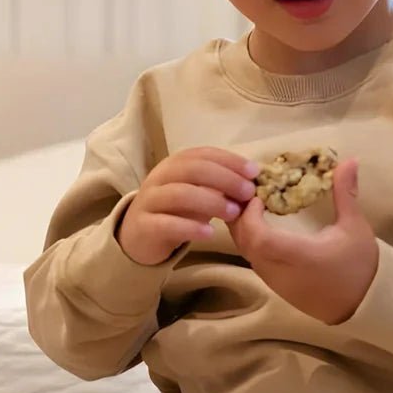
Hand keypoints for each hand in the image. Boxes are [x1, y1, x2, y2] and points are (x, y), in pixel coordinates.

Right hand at [119, 147, 258, 264]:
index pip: (202, 154)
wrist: (138, 237)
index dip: (229, 160)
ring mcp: (149, 201)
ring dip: (211, 201)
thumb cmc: (173, 211)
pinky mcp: (143, 226)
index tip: (254, 172)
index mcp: (173, 165)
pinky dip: (190, 227)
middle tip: (247, 193)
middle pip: (192, 170)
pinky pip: (167, 224)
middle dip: (224, 179)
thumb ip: (218, 186)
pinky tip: (210, 233)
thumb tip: (252, 181)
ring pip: (179, 194)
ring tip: (233, 213)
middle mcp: (158, 178)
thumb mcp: (196, 193)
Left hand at [227, 158, 377, 323]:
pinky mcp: (270, 282)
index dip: (250, 216)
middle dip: (240, 215)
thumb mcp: (355, 227)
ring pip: (243, 250)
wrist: (359, 304)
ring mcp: (270, 278)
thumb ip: (345, 195)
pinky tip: (254, 222)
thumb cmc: (358, 266)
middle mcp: (276, 269)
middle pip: (244, 241)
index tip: (257, 196)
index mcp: (296, 256)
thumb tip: (348, 161)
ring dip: (241, 226)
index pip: (259, 238)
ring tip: (248, 202)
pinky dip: (247, 237)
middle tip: (247, 191)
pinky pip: (250, 257)